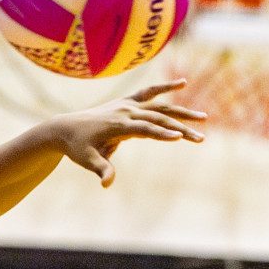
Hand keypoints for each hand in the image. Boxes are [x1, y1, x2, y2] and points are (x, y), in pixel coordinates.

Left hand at [49, 80, 204, 186]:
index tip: (180, 138)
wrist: (64, 128)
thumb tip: (107, 184)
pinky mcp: (127, 102)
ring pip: (159, 106)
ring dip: (181, 112)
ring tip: (203, 118)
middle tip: (201, 139)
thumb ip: (100, 169)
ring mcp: (127, 104)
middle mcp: (125, 111)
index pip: (144, 129)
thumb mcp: (87, 160)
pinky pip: (149, 92)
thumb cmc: (76, 147)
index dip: (161, 133)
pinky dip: (165, 87)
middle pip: (158, 118)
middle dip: (180, 128)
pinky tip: (183, 83)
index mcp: (117, 125)